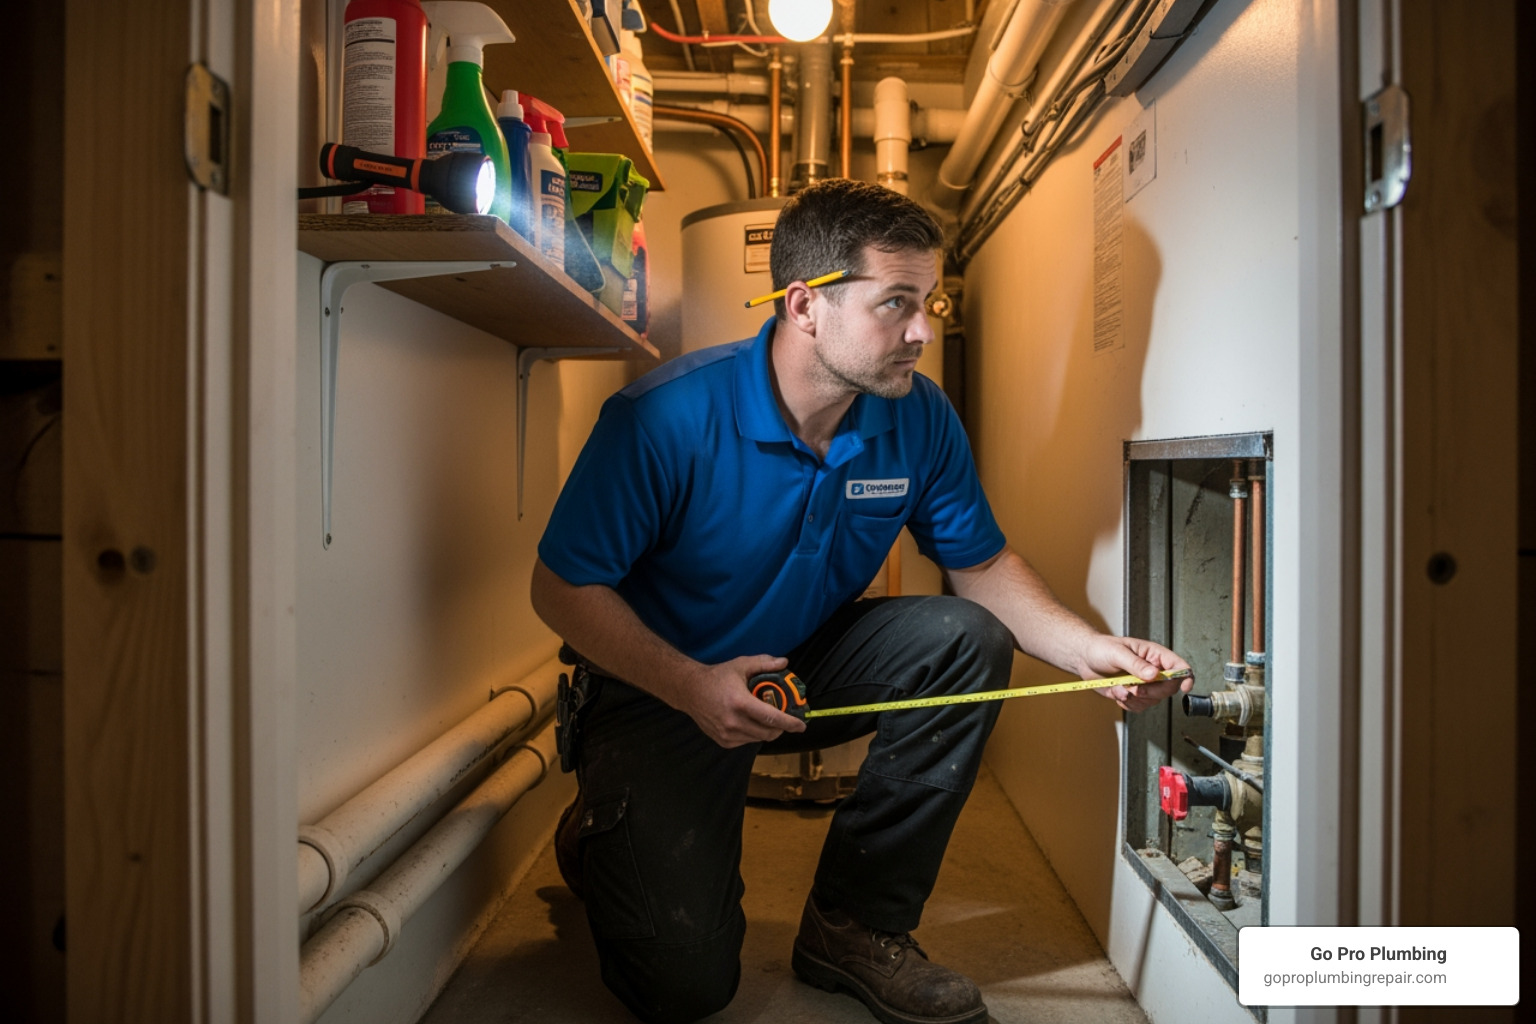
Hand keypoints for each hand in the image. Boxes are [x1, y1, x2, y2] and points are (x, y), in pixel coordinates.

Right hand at [676, 654, 807, 747]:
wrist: (690, 691)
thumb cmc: (717, 677)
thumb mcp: (740, 665)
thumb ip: (763, 664)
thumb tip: (785, 663)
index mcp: (739, 702)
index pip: (771, 717)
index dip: (790, 723)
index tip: (802, 725)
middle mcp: (733, 722)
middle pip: (768, 732)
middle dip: (781, 728)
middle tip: (785, 720)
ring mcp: (727, 734)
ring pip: (759, 739)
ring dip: (767, 731)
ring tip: (767, 719)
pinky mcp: (723, 741)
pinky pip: (747, 741)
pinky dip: (754, 734)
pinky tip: (751, 722)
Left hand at [1081, 635, 1192, 712]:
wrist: (1085, 659)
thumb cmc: (1101, 648)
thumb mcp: (1118, 653)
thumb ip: (1136, 664)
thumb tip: (1153, 674)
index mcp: (1154, 655)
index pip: (1178, 666)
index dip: (1185, 677)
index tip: (1184, 687)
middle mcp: (1153, 671)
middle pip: (1168, 688)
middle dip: (1150, 691)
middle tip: (1133, 687)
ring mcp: (1145, 684)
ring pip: (1153, 700)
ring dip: (1135, 698)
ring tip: (1120, 686)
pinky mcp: (1135, 695)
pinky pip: (1139, 707)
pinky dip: (1127, 703)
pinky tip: (1117, 691)